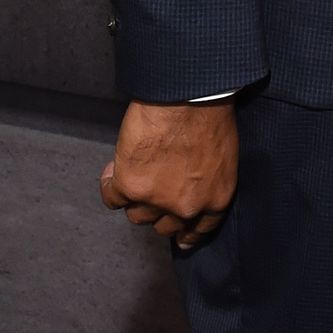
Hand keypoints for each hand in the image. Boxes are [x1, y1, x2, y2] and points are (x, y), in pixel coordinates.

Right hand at [99, 100, 237, 250]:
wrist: (188, 95)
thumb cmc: (211, 112)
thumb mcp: (223, 154)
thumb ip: (206, 178)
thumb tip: (189, 183)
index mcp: (215, 198)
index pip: (199, 230)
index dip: (187, 233)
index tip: (180, 237)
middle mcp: (186, 206)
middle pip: (164, 226)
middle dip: (158, 210)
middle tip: (154, 189)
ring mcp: (155, 199)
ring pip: (137, 214)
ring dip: (135, 196)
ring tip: (136, 169)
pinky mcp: (129, 186)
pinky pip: (112, 197)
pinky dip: (110, 184)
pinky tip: (112, 171)